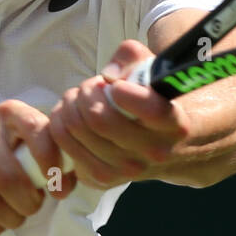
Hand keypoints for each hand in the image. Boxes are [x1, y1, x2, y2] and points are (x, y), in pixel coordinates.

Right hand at [0, 100, 74, 235]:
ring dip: (11, 219)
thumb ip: (45, 154)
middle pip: (11, 179)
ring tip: (15, 217)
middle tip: (32, 209)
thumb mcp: (17, 140)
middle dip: (29, 204)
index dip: (54, 168)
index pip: (40, 135)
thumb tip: (67, 183)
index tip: (59, 192)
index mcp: (10, 111)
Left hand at [45, 39, 188, 188]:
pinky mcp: (103, 179)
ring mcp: (127, 170)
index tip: (118, 85)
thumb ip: (133, 57)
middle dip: (85, 92)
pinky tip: (73, 116)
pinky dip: (60, 124)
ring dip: (69, 106)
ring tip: (80, 99)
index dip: (126, 93)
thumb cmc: (157, 100)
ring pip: (78, 131)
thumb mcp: (156, 70)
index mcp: (174, 124)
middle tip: (90, 86)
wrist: (170, 146)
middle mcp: (154, 152)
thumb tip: (108, 75)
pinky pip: (65, 146)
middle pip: (99, 119)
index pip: (152, 110)